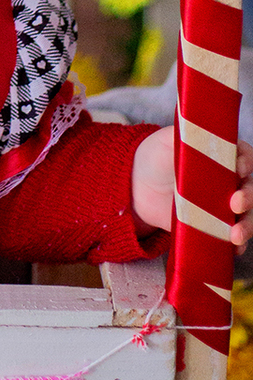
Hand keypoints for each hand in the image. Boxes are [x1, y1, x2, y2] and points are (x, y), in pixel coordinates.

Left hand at [132, 126, 252, 246]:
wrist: (137, 187)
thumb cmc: (156, 156)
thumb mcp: (167, 140)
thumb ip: (183, 134)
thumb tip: (194, 130)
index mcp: (222, 154)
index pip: (244, 155)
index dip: (246, 160)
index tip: (239, 168)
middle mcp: (229, 180)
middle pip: (250, 188)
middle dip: (249, 196)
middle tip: (236, 203)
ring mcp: (223, 204)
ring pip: (246, 215)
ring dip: (247, 225)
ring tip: (235, 235)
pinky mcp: (214, 225)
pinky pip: (232, 236)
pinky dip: (237, 244)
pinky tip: (233, 249)